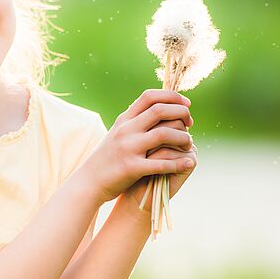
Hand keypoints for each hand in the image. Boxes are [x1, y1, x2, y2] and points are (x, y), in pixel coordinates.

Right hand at [78, 89, 194, 205]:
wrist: (89, 182)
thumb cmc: (108, 158)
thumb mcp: (118, 133)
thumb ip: (135, 121)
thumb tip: (159, 107)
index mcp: (124, 119)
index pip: (150, 96)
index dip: (172, 96)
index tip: (186, 104)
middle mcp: (125, 130)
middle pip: (160, 110)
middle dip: (181, 114)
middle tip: (190, 123)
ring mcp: (128, 148)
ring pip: (164, 134)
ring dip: (183, 138)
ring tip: (189, 144)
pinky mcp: (131, 168)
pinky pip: (161, 163)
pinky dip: (179, 163)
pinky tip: (189, 163)